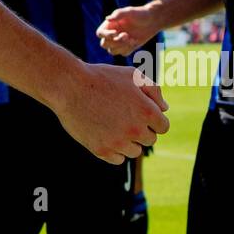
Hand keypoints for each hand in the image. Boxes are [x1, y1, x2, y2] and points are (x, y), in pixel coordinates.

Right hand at [52, 63, 168, 164]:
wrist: (69, 86)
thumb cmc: (102, 77)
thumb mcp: (131, 75)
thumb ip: (153, 90)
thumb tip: (164, 109)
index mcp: (147, 111)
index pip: (163, 126)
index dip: (153, 119)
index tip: (139, 112)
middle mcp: (136, 130)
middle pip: (149, 140)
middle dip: (140, 129)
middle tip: (123, 116)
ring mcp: (118, 143)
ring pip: (134, 151)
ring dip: (128, 141)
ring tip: (113, 124)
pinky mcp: (102, 151)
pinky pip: (117, 159)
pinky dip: (114, 150)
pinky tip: (104, 134)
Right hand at [97, 2, 162, 55]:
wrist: (152, 20)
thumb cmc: (139, 13)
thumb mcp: (129, 12)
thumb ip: (118, 14)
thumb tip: (107, 18)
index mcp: (110, 25)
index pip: (100, 33)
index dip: (106, 35)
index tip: (116, 32)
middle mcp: (112, 34)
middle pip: (104, 44)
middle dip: (115, 42)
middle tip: (126, 35)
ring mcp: (119, 41)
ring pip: (112, 51)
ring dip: (121, 46)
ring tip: (131, 39)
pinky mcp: (127, 47)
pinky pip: (123, 53)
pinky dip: (129, 49)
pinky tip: (135, 41)